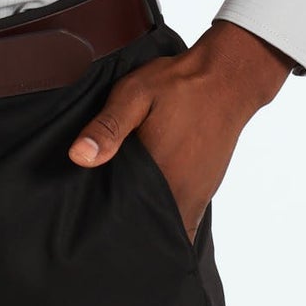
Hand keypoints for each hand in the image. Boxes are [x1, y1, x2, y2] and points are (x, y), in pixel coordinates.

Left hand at [67, 18, 294, 241]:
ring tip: (124, 199)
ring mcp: (196, 196)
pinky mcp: (205, 189)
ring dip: (147, 216)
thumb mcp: (134, 95)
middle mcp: (181, 196)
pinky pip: (181, 213)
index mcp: (159, 177)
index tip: (93, 218)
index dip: (109, 222)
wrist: (227, 79)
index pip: (129, 220)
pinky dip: (165, 209)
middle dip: (126, 223)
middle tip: (103, 209)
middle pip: (147, 226)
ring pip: (166, 223)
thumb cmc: (179, 85)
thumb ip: (108, 127)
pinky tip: (149, 189)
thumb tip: (79, 157)